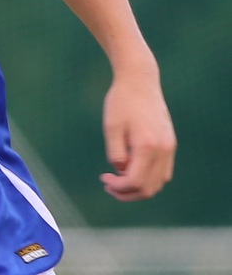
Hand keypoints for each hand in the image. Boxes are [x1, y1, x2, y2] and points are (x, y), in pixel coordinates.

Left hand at [100, 66, 175, 201]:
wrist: (140, 81)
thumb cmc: (121, 102)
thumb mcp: (111, 128)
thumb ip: (116, 154)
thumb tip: (121, 172)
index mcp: (147, 146)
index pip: (135, 182)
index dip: (118, 187)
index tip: (103, 178)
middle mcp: (163, 149)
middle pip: (149, 189)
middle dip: (127, 193)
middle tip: (108, 185)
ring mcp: (170, 146)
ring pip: (158, 183)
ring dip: (138, 187)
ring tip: (118, 178)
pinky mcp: (170, 143)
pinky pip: (163, 172)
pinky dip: (148, 177)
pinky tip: (131, 168)